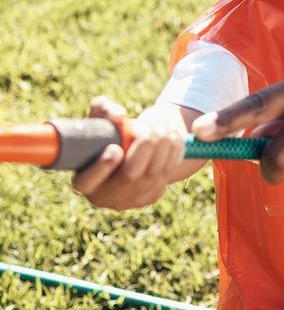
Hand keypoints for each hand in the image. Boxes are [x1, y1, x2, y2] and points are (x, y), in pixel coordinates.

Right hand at [71, 97, 186, 209]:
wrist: (131, 147)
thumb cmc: (109, 130)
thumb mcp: (101, 117)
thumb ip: (104, 110)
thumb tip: (119, 116)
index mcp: (84, 180)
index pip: (86, 182)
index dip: (102, 167)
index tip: (115, 148)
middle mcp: (105, 196)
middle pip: (129, 177)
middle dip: (143, 146)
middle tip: (147, 127)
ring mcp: (130, 199)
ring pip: (153, 174)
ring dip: (162, 144)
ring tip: (161, 125)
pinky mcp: (151, 195)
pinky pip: (167, 173)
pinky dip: (173, 151)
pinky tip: (170, 134)